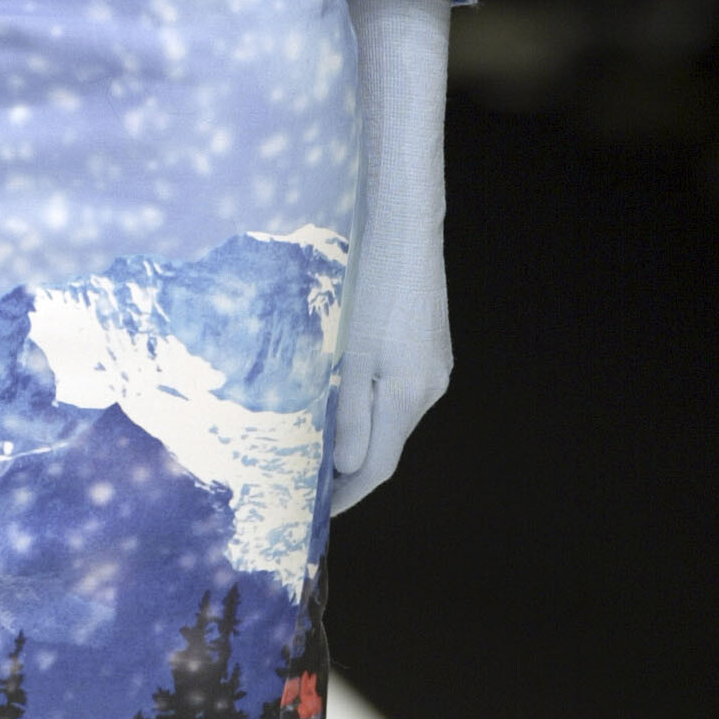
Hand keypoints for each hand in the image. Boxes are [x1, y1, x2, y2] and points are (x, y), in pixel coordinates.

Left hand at [332, 0, 452, 514]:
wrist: (401, 200)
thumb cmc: (368, 270)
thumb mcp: (350, 347)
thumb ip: (346, 411)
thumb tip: (340, 469)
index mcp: (409, 392)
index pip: (376, 469)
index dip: (341, 498)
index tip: (305, 517)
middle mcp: (427, 381)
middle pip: (382, 443)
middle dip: (340, 466)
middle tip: (291, 479)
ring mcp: (428, 355)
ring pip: (383, 411)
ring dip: (346, 428)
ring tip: (298, 437)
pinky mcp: (421, 329)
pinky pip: (387, 381)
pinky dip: (357, 395)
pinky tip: (323, 383)